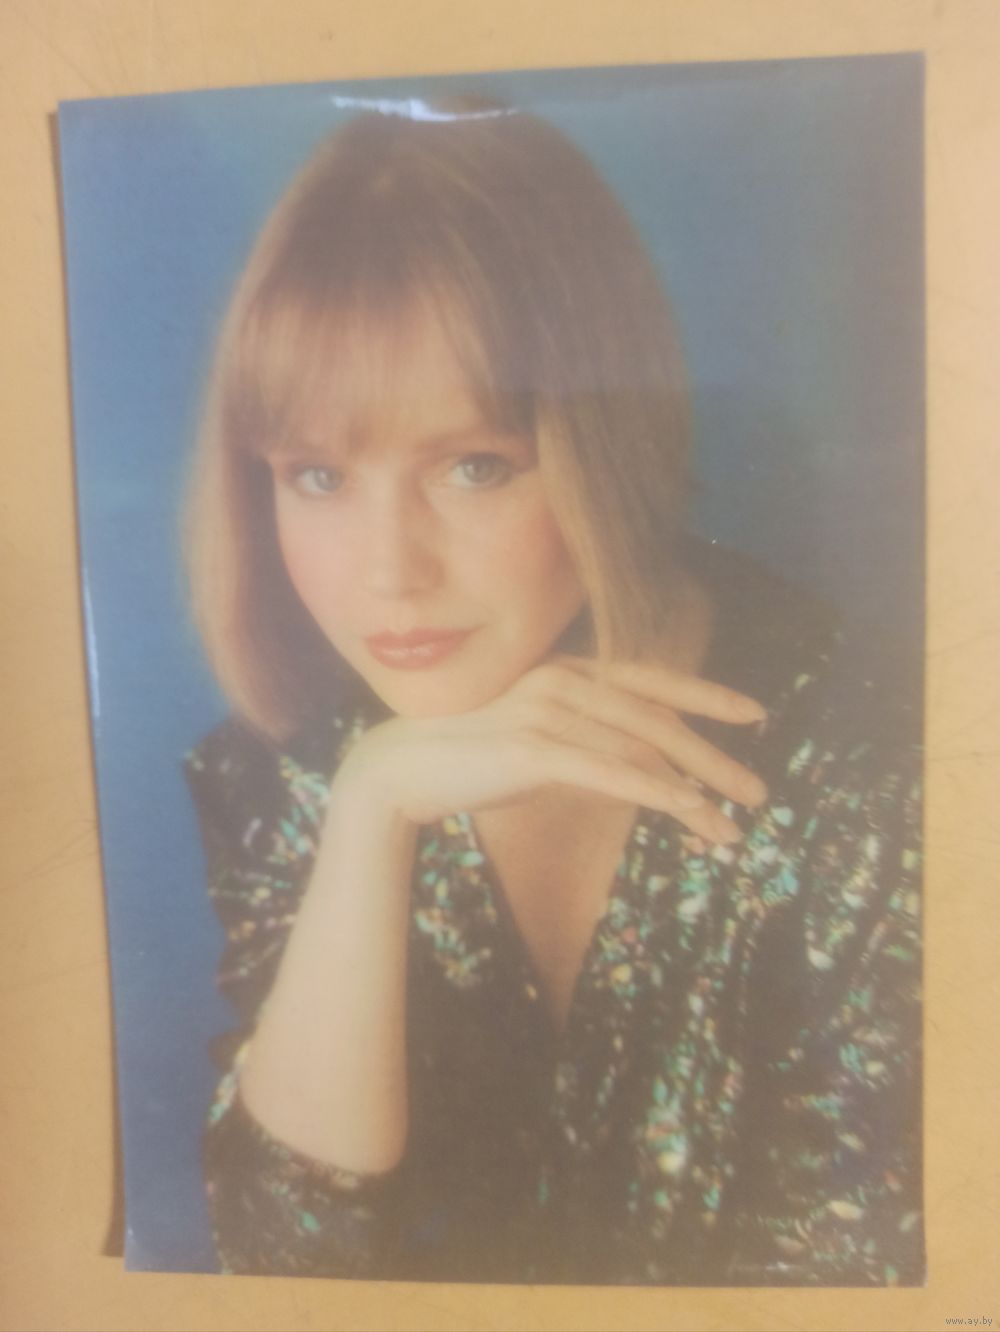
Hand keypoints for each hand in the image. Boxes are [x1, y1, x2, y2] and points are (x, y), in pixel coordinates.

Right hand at [334, 655, 767, 843]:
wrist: (404, 769)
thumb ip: (588, 743)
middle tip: (759, 792)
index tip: (753, 715)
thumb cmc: (473, 758)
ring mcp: (550, 712)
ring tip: (734, 826)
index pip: (652, 680)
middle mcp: (564, 681)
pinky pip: (613, 772)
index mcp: (567, 671)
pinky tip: (691, 813)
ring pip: (643, 751)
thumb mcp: (541, 742)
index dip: (707, 695)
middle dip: (716, 757)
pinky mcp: (536, 749)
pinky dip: (658, 793)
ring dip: (697, 791)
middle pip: (659, 719)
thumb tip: (636, 769)